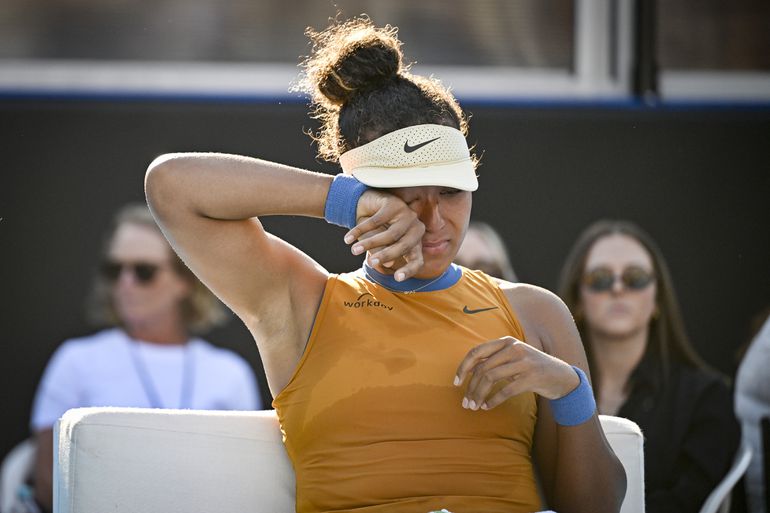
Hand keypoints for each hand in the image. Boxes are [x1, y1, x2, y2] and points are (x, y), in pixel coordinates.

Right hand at [344, 190, 425, 280]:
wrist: (364, 206)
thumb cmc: (374, 230)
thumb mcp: (377, 246)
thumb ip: (382, 253)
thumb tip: (388, 265)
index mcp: (415, 243)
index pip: (417, 260)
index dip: (409, 270)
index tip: (397, 278)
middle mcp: (416, 229)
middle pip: (404, 247)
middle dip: (386, 256)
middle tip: (370, 263)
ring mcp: (407, 214)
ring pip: (391, 235)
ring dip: (370, 243)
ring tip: (354, 250)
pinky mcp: (394, 203)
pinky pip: (377, 221)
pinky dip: (360, 230)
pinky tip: (348, 238)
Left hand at [454, 337, 579, 409]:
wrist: (562, 377)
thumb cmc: (531, 368)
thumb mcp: (513, 359)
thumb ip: (494, 360)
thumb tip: (469, 371)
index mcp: (507, 341)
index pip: (477, 352)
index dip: (463, 367)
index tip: (456, 383)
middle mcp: (514, 348)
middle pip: (482, 368)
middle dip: (470, 387)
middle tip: (465, 403)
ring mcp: (524, 362)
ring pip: (491, 379)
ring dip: (479, 395)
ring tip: (474, 407)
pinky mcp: (531, 378)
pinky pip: (505, 390)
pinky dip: (493, 400)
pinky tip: (487, 407)